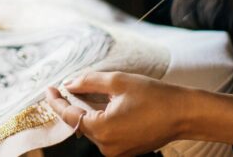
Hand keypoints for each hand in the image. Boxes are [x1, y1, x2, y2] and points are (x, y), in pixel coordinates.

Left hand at [46, 72, 189, 155]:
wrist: (183, 113)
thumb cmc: (154, 96)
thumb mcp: (118, 81)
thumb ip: (88, 82)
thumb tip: (68, 84)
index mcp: (103, 130)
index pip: (69, 116)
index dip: (56, 101)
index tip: (49, 89)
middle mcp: (107, 147)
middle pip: (81, 123)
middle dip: (75, 104)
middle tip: (71, 85)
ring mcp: (116, 152)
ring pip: (93, 128)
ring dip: (90, 111)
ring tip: (97, 93)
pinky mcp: (125, 151)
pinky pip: (105, 134)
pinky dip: (102, 119)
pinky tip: (108, 104)